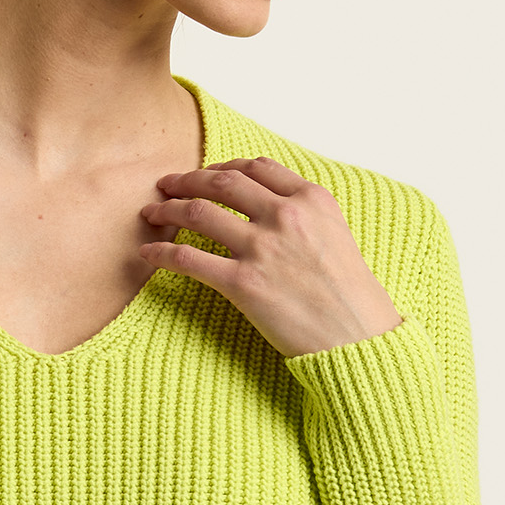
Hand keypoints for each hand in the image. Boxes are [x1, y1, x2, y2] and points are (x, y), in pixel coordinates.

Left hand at [139, 157, 403, 358]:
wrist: (358, 338)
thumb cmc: (349, 295)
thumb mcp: (336, 235)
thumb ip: (303, 213)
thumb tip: (265, 203)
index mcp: (311, 199)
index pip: (256, 168)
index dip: (223, 166)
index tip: (206, 173)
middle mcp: (286, 216)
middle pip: (221, 182)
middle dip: (187, 179)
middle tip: (166, 184)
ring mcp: (263, 248)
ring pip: (199, 213)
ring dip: (167, 209)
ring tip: (151, 213)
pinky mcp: (244, 283)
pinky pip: (188, 259)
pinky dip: (161, 253)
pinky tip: (146, 253)